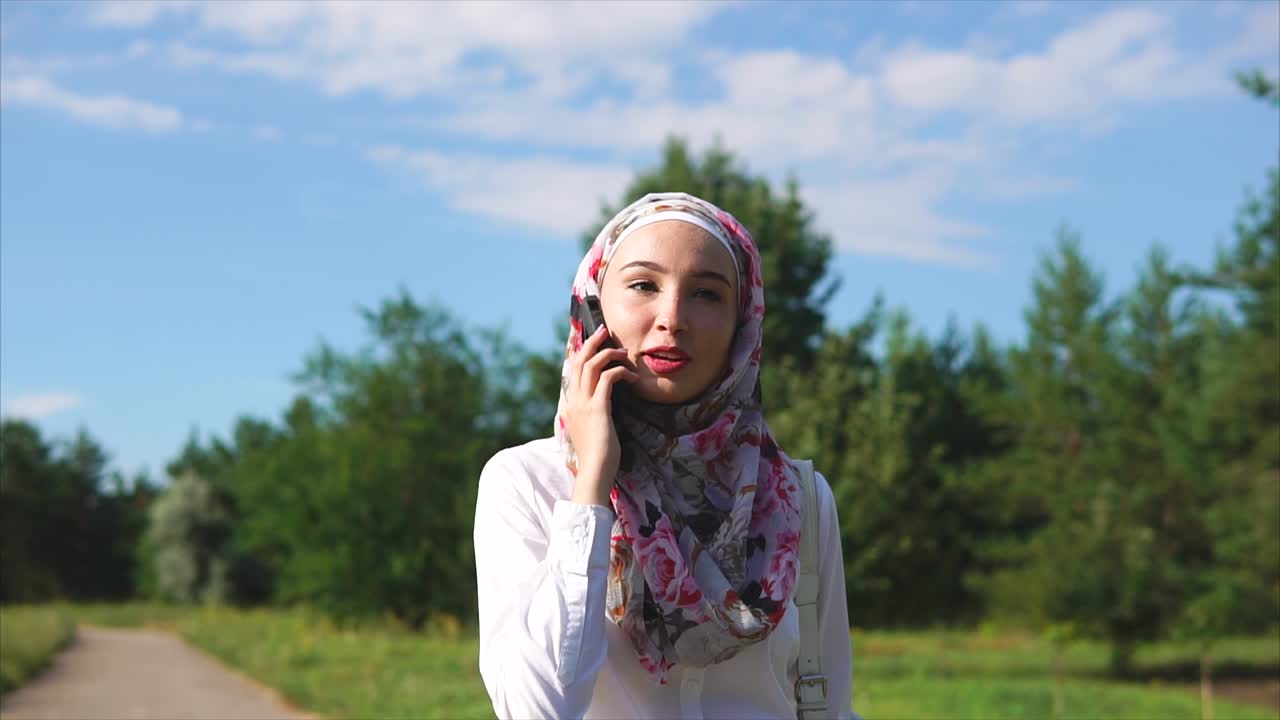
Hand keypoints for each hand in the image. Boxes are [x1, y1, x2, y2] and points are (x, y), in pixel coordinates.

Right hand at [563, 326, 637, 506]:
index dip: (582, 352)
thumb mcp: (592, 430)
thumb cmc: (598, 456)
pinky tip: (633, 377)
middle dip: (592, 342)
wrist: (595, 472)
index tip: (594, 342)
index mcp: (570, 405)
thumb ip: (593, 415)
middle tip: (605, 331)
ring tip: (623, 353)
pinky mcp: (597, 408)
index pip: (573, 370)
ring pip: (591, 364)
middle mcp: (574, 401)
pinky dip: (621, 372)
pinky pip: (608, 378)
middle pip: (579, 360)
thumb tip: (604, 405)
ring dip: (609, 353)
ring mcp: (584, 404)